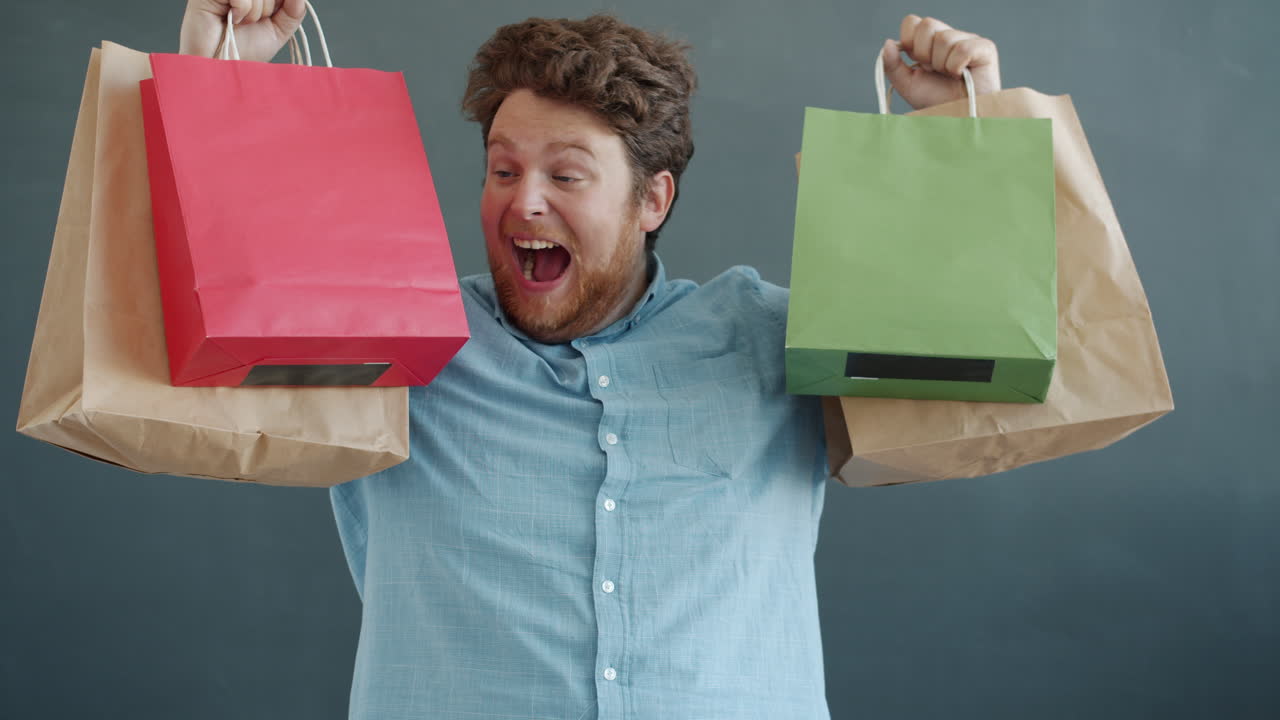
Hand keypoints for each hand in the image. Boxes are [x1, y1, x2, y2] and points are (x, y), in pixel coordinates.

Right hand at [179, 0, 305, 60]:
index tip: (273, 15)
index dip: (280, 2)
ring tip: (241, 23)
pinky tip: (231, 19)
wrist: (222, 67)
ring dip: (256, 12)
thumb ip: (293, 11)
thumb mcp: (278, 30)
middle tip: (253, 22)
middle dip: (268, 8)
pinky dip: (242, 11)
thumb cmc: (245, 50)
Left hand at [881, 14, 1000, 109]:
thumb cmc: (936, 101)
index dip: (909, 41)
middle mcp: (949, 36)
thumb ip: (893, 65)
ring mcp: (968, 39)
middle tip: (934, 71)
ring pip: (944, 38)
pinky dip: (956, 66)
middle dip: (924, 54)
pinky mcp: (984, 48)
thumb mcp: (907, 84)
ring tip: (949, 76)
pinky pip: (962, 48)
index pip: (912, 22)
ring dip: (941, 64)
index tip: (916, 62)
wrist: (957, 118)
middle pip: (927, 25)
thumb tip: (887, 43)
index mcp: (929, 41)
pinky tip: (961, 75)